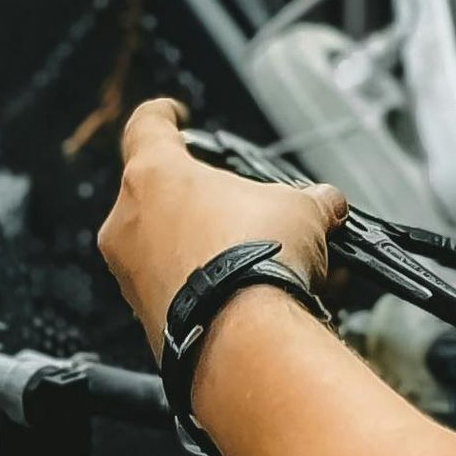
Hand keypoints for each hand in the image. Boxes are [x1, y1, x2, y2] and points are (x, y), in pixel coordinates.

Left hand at [98, 99, 344, 351]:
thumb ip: (309, 199)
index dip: (163, 115)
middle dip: (199, 199)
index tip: (173, 115)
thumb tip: (327, 203)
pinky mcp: (145, 318)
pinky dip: (201, 287)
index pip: (147, 126)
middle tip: (240, 207)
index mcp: (155, 175)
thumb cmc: (256, 261)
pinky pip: (171, 290)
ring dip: (200, 246)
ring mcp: (131, 275)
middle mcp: (128, 223)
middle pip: (158, 194)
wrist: (243, 340)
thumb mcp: (301, 209)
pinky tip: (242, 296)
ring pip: (162, 245)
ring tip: (252, 259)